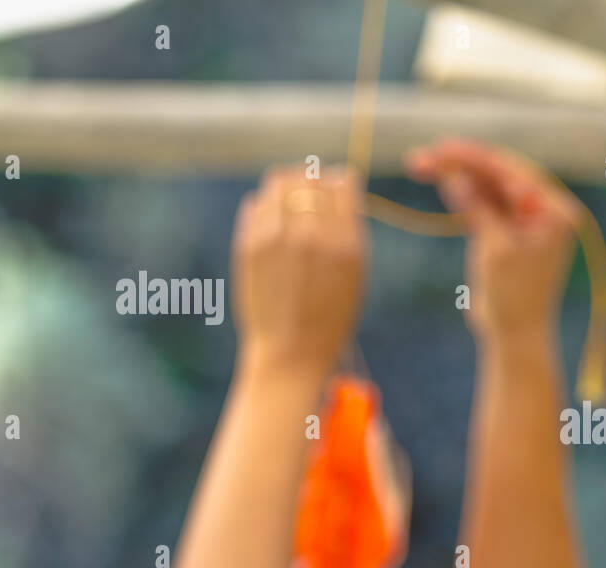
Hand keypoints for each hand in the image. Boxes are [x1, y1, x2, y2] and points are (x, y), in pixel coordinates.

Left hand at [232, 166, 368, 378]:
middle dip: (315, 181)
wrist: (291, 352)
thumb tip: (340, 183)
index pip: (343, 183)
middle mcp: (310, 235)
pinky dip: (268, 207)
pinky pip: (257, 203)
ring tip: (292, 204)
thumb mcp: (357, 274)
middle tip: (314, 194)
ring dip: (288, 186)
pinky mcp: (249, 245)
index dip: (342, 183)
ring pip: (279, 181)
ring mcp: (276, 238)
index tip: (339, 189)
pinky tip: (275, 225)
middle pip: (310, 177)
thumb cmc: (331, 316)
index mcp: (345, 244)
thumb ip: (350, 228)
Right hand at [406, 139, 579, 345]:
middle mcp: (543, 210)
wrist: (514, 335)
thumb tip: (456, 176)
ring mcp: (524, 220)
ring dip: (458, 177)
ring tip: (421, 165)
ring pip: (488, 188)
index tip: (442, 149)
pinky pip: (485, 205)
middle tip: (425, 157)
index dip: (474, 158)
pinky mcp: (507, 233)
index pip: (511, 171)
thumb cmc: (514, 296)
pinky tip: (442, 183)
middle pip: (498, 175)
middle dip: (462, 164)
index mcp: (554, 210)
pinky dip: (464, 196)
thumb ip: (479, 209)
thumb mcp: (496, 249)